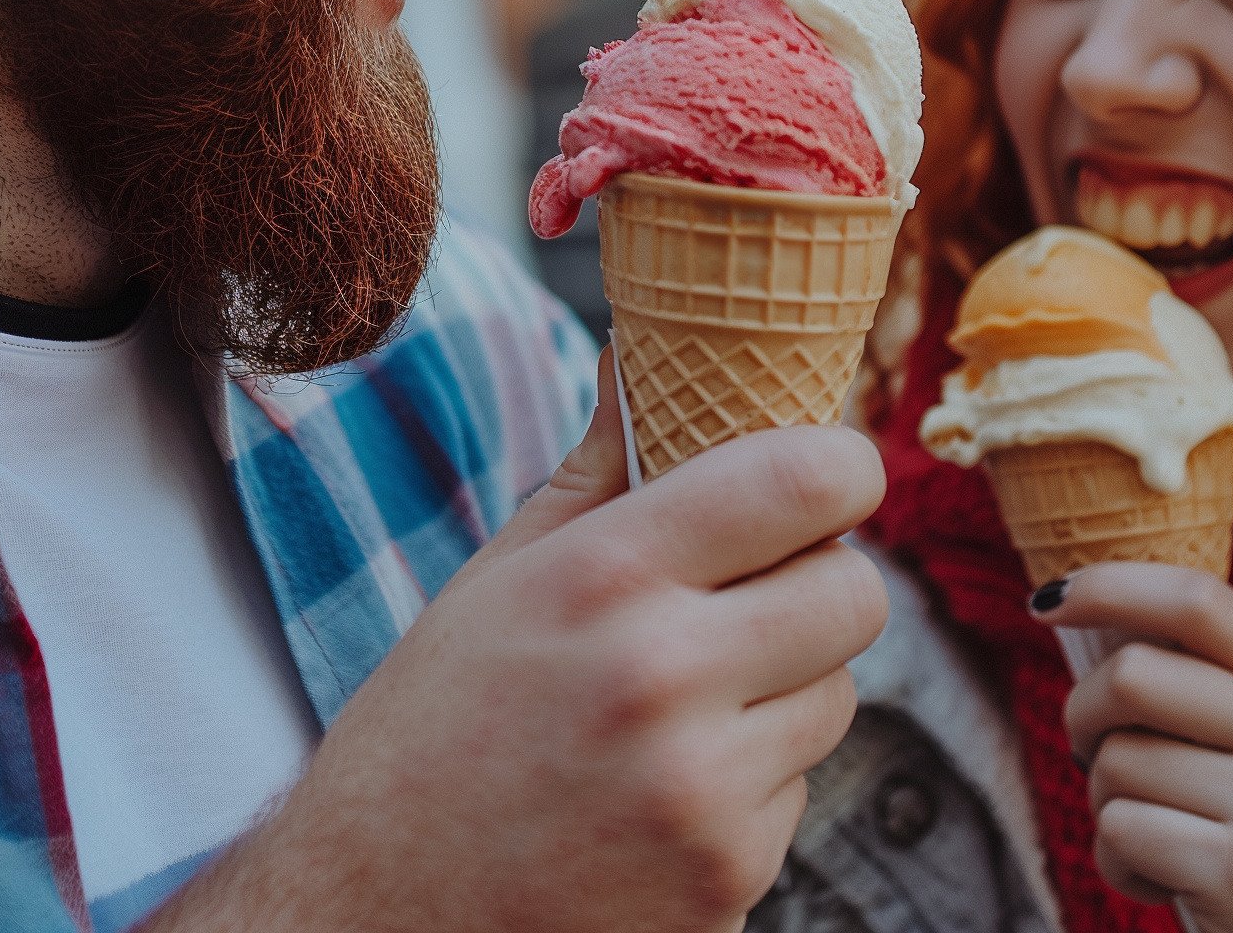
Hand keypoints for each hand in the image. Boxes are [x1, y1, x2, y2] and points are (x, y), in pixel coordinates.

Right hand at [162, 354, 889, 932]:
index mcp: (604, 577)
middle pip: (858, 593)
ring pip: (836, 698)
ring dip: (784, 694)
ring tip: (677, 712)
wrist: (374, 916)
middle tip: (753, 601)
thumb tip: (646, 356)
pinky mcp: (727, 880)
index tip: (827, 481)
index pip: (806, 480)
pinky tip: (656, 797)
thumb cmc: (430, 735)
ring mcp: (704, 792)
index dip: (840, 469)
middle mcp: (663, 678)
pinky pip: (798, 794)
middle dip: (820, 587)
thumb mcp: (494, 583)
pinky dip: (750, 788)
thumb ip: (596, 472)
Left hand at [1040, 563, 1232, 932]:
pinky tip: (1166, 883)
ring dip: (1108, 809)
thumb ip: (1216, 687)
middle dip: (1085, 718)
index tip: (1049, 599)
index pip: (1200, 599)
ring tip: (1162, 839)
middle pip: (1132, 675)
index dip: (1110, 584)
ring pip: (1115, 762)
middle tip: (1102, 759)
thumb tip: (1101, 617)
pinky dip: (1120, 865)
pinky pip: (1119, 833)